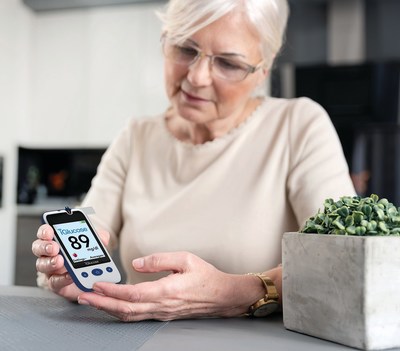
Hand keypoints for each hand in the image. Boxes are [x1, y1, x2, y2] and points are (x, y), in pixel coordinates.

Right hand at [32, 224, 110, 300]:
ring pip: (42, 265)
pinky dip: (62, 278)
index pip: (45, 232)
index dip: (45, 231)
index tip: (49, 231)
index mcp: (56, 240)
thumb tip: (103, 237)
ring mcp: (50, 269)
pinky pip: (54, 281)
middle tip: (54, 247)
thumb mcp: (94, 245)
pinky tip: (70, 276)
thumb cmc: (85, 258)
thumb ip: (99, 239)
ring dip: (50, 262)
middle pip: (38, 247)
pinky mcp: (55, 283)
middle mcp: (49, 254)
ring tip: (60, 261)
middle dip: (45, 246)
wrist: (88, 279)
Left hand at [77, 251, 268, 321]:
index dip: (111, 291)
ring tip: (90, 301)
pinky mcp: (162, 315)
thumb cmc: (206, 277)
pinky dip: (119, 312)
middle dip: (100, 303)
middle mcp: (161, 306)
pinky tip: (111, 307)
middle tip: (81, 296)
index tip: (95, 285)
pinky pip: (136, 316)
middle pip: (124, 309)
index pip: (132, 294)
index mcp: (167, 291)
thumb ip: (160, 259)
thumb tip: (137, 264)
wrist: (222, 296)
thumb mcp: (186, 259)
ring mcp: (161, 313)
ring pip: (128, 316)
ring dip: (106, 309)